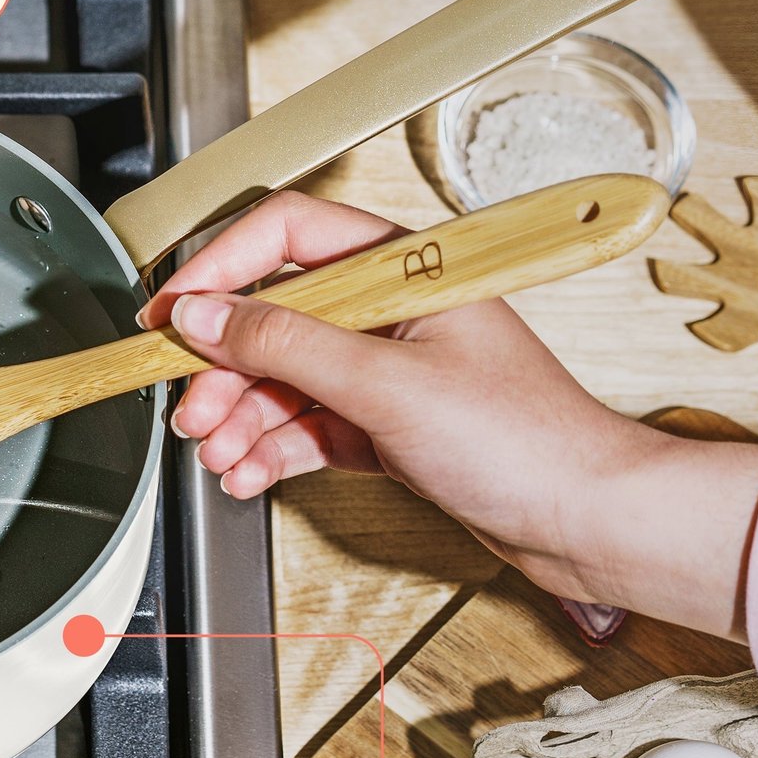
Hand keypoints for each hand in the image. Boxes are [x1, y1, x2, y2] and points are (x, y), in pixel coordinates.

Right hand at [139, 191, 757, 639]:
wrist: (586, 520)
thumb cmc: (526, 441)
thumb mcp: (386, 384)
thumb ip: (286, 344)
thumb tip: (208, 314)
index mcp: (403, 266)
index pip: (285, 237)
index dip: (219, 270)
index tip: (171, 313)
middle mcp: (392, 309)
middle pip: (276, 315)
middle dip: (225, 366)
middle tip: (191, 407)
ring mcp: (390, 367)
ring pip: (287, 376)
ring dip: (242, 415)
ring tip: (217, 451)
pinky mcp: (389, 422)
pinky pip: (310, 423)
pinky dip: (273, 447)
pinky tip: (249, 471)